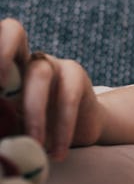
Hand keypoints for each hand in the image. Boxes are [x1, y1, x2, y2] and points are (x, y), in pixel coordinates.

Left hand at [0, 18, 103, 158]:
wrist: (76, 134)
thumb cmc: (31, 135)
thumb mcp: (9, 131)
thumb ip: (2, 126)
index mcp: (3, 71)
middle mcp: (23, 59)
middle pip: (13, 31)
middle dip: (2, 52)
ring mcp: (51, 64)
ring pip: (38, 75)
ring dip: (33, 114)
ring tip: (36, 146)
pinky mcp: (75, 74)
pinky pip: (68, 97)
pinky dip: (61, 129)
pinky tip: (57, 153)